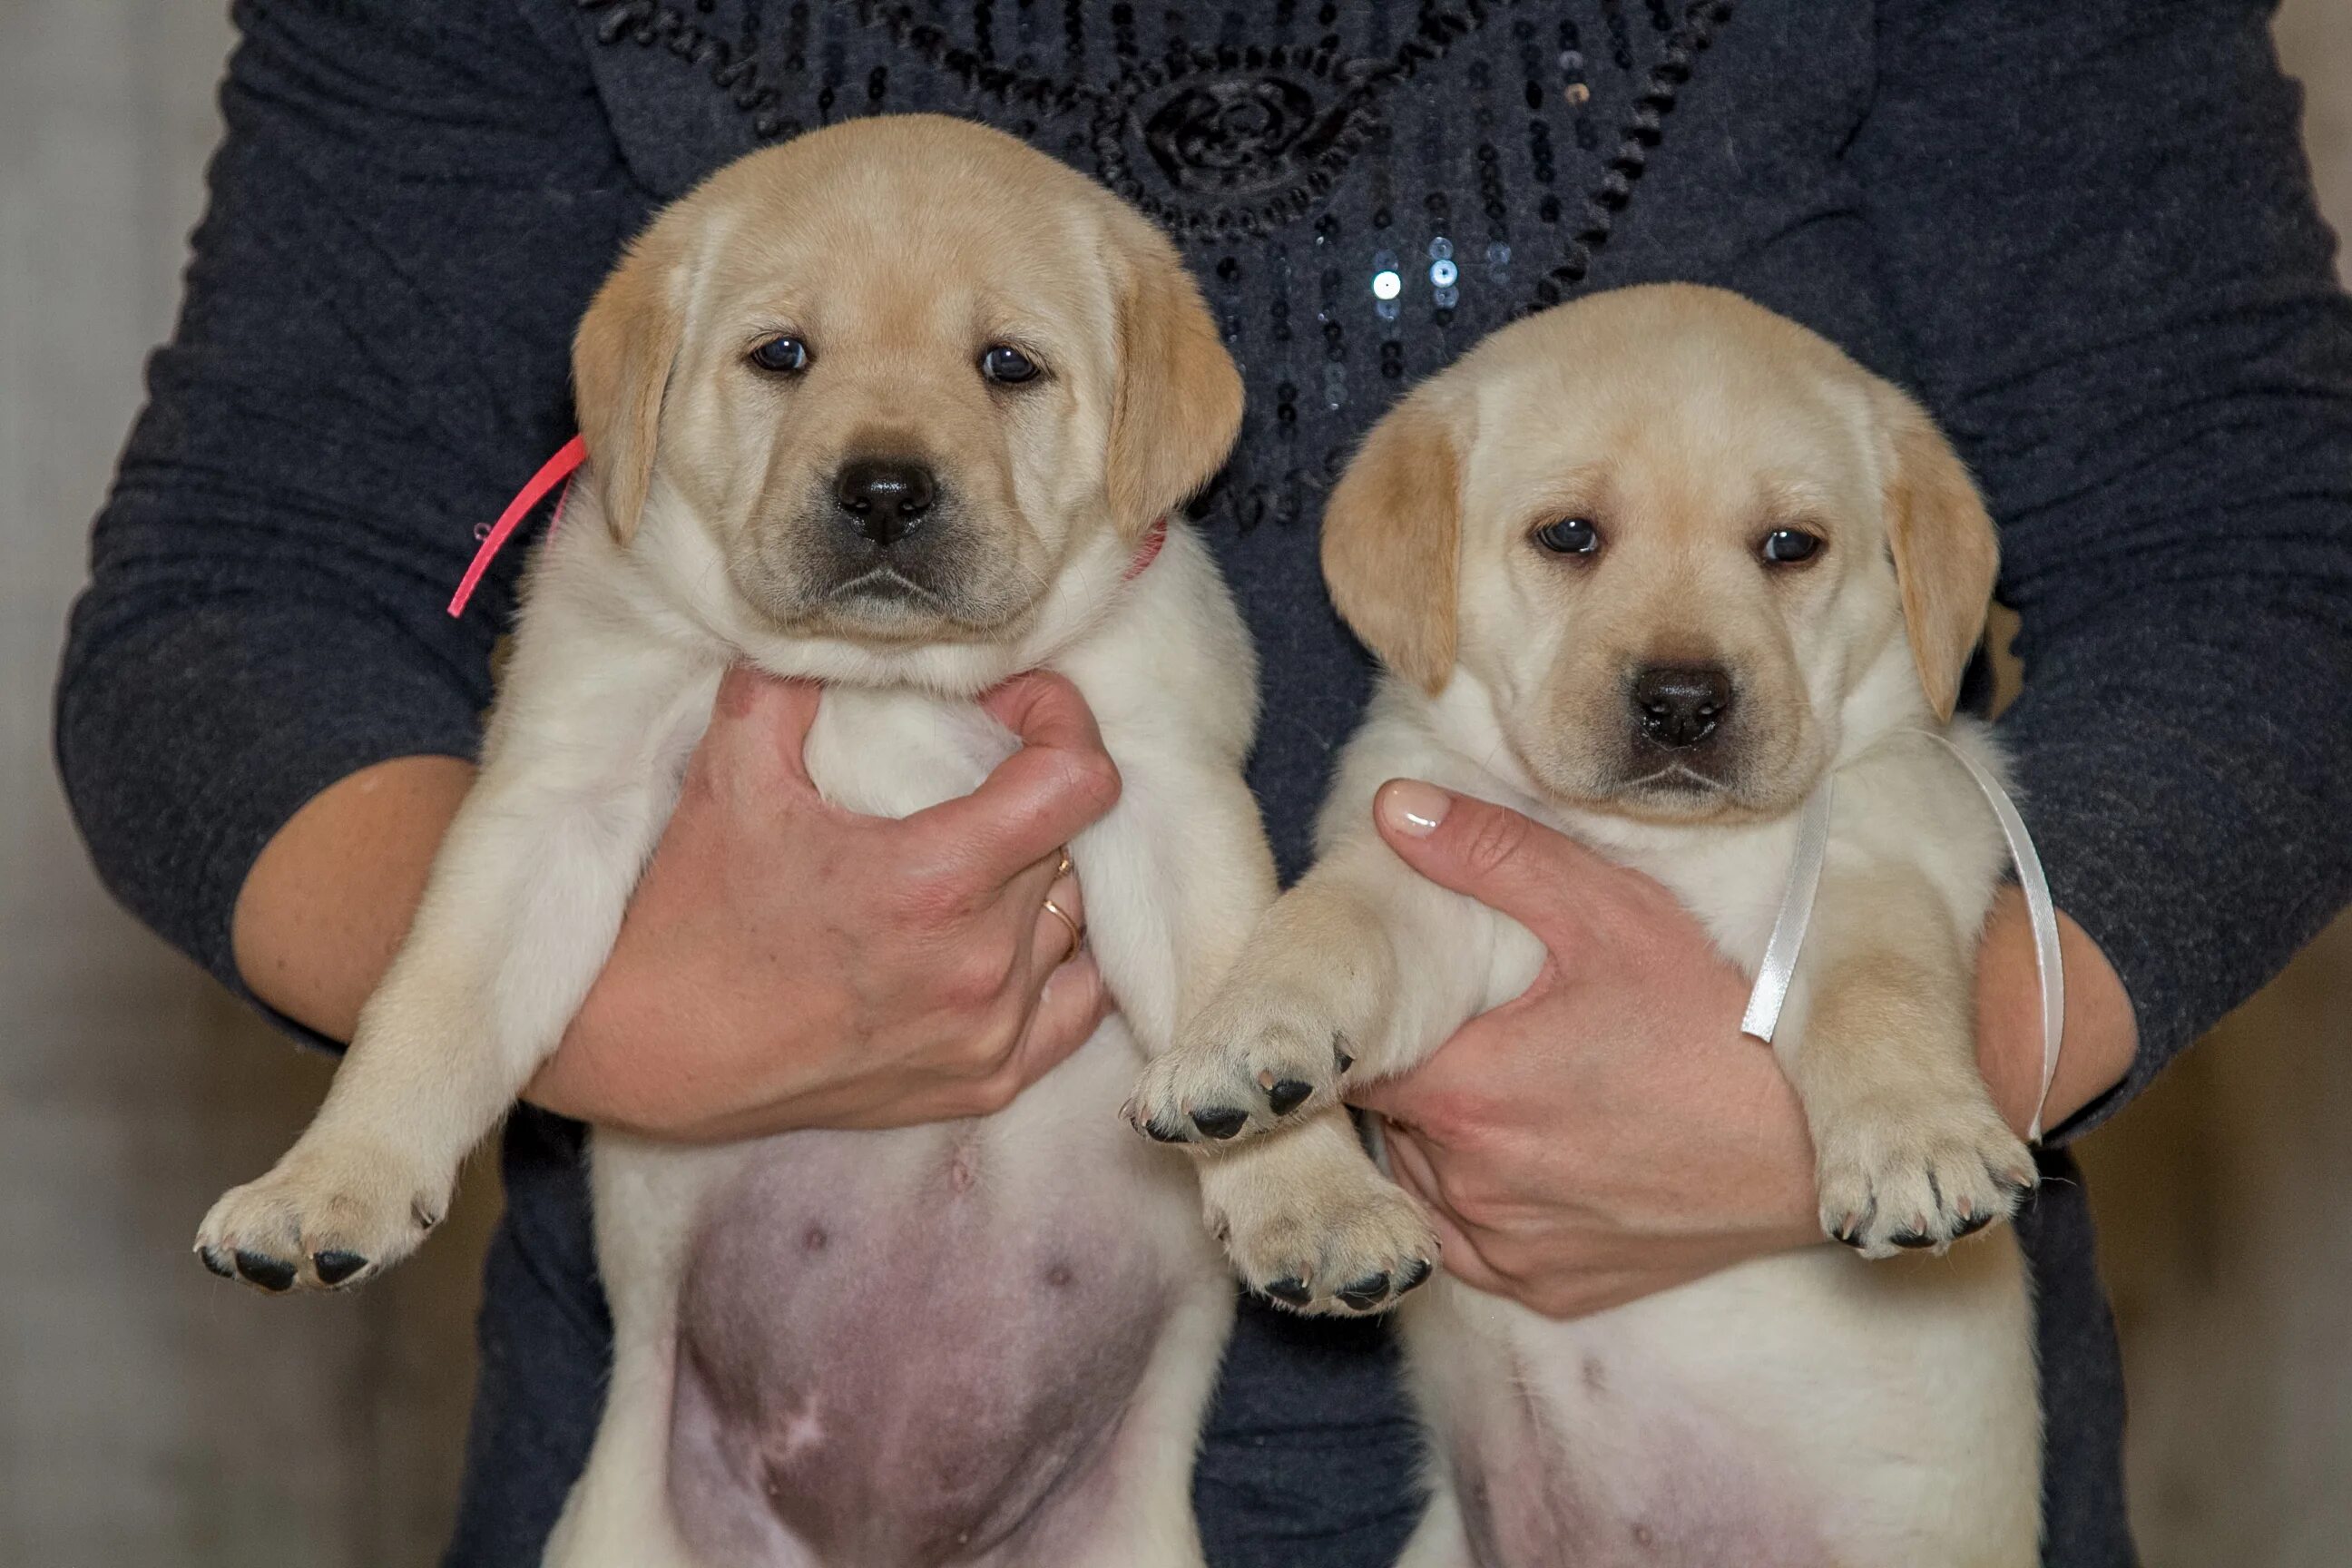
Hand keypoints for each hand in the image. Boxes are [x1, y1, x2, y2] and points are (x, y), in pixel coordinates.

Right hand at [526, 665, 1119, 1140]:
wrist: (645, 1053)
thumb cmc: (687, 916)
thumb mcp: (731, 774)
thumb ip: (794, 684)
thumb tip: (843, 630)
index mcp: (933, 884)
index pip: (1078, 783)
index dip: (1061, 722)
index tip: (1015, 707)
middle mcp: (980, 967)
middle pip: (1067, 844)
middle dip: (1031, 793)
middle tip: (977, 773)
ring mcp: (988, 1035)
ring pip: (1075, 921)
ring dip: (1042, 875)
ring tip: (983, 852)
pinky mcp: (984, 1084)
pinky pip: (1075, 1006)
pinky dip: (1057, 960)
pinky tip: (1011, 931)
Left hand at [1348, 778, 2135, 1320]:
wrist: (1822, 1145)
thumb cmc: (1724, 1021)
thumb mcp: (1613, 916)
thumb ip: (1492, 855)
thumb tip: (1393, 807)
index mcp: (1467, 1095)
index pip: (1349, 1061)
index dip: (1359, 1023)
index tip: (1377, 994)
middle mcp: (1472, 1190)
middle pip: (1381, 1119)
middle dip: (1406, 1069)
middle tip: (1456, 1022)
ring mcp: (1510, 1251)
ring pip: (1421, 1179)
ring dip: (1439, 1135)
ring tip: (1505, 1077)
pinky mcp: (1547, 1290)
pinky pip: (1471, 1242)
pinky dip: (1483, 1197)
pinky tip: (1537, 1142)